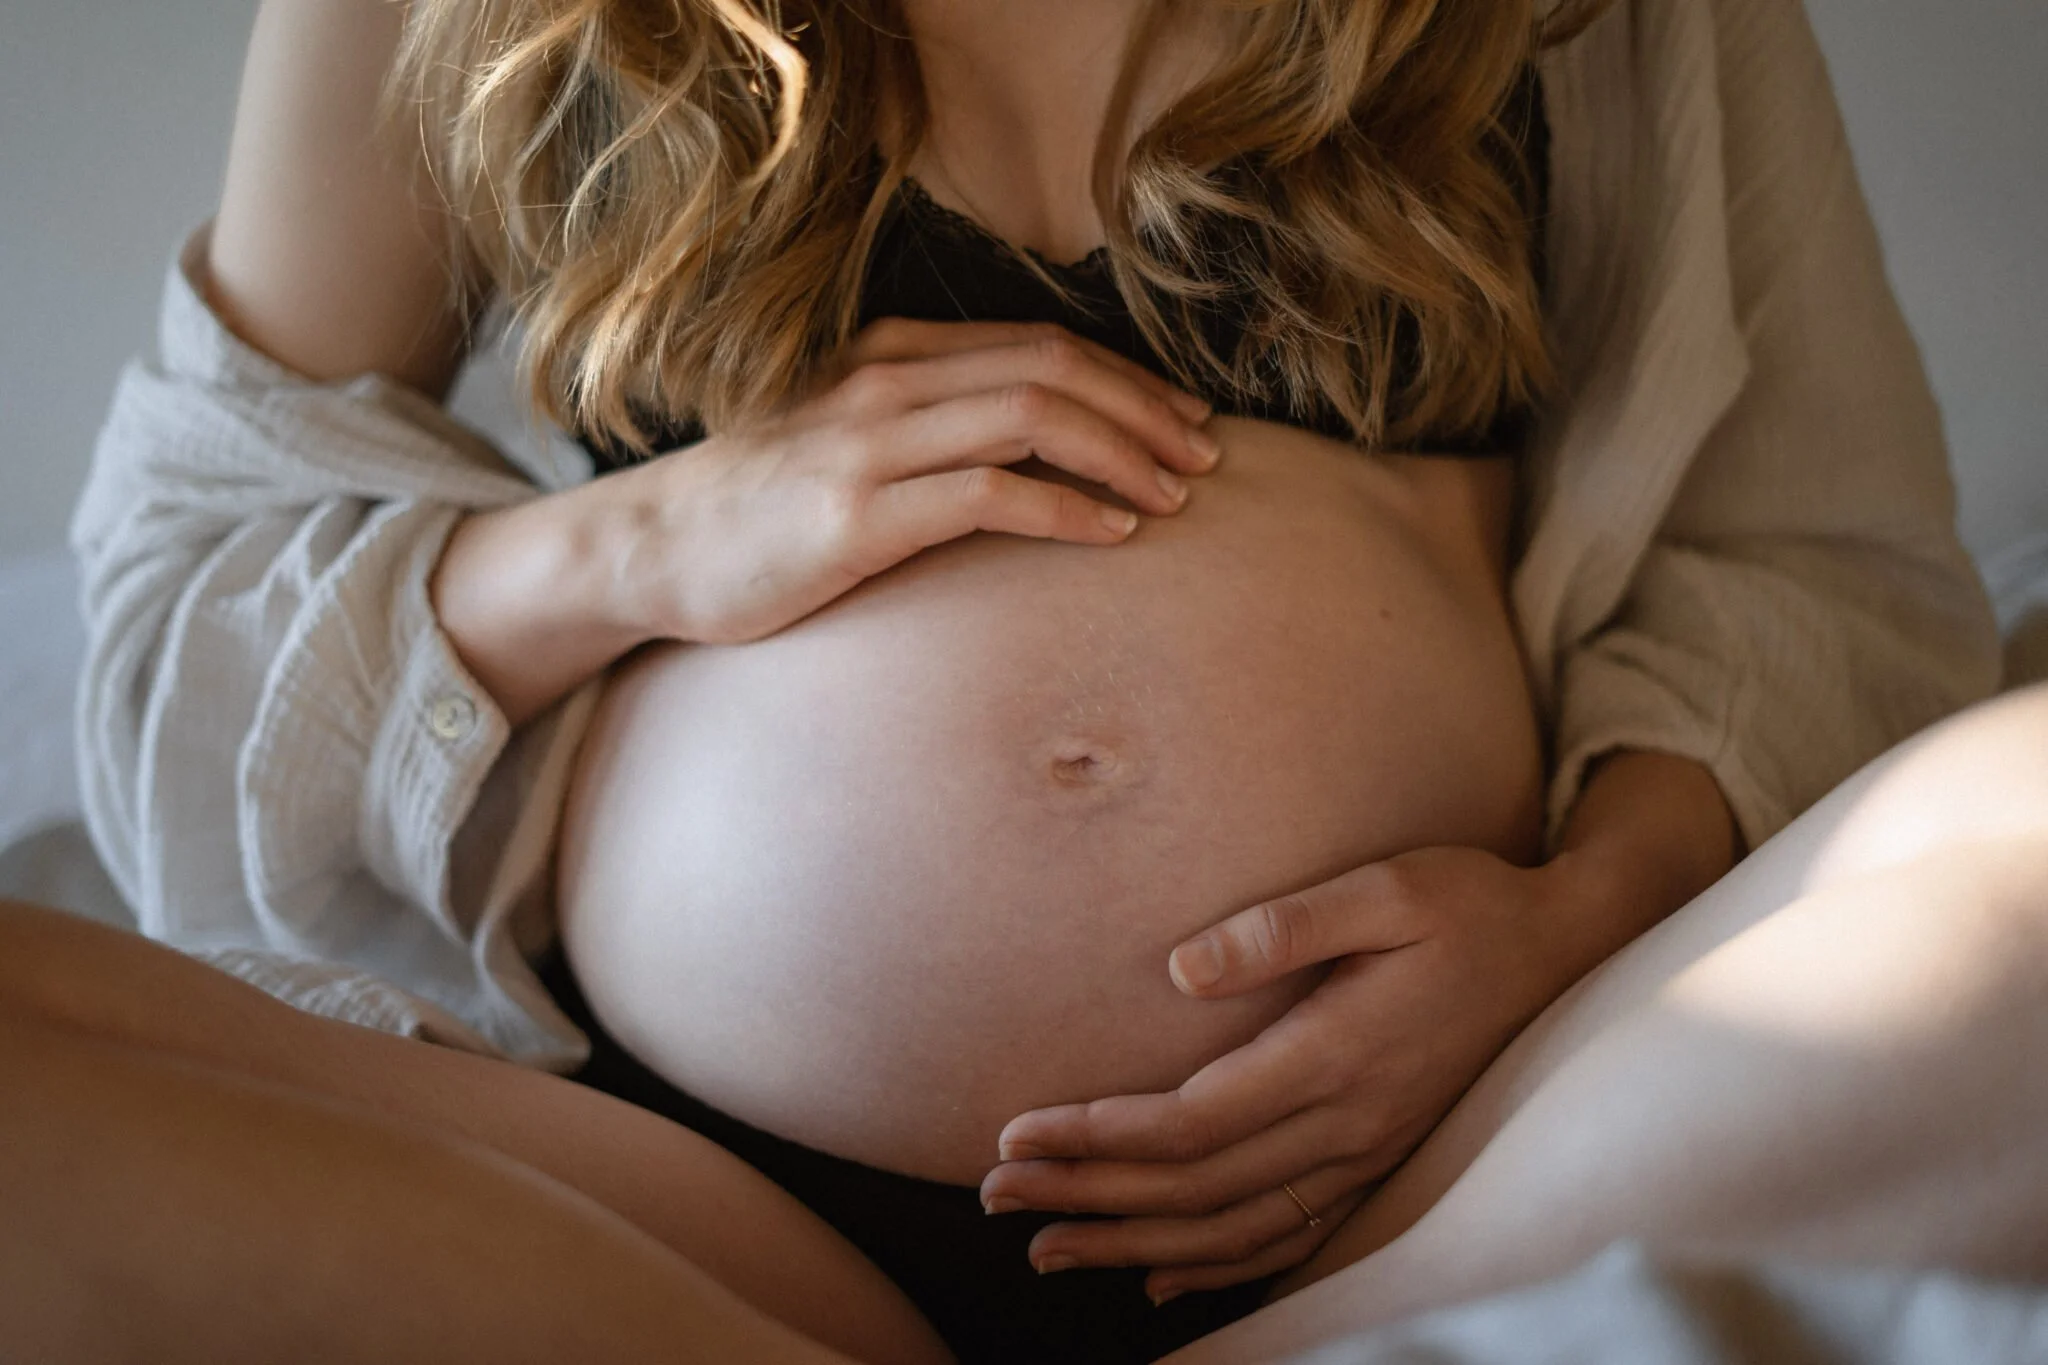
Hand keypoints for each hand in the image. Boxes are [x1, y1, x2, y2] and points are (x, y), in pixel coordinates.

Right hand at [604, 317, 1219, 645]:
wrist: (655, 547)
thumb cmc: (764, 505)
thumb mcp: (851, 437)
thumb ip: (932, 424)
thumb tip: (1039, 447)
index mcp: (894, 352)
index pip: (1041, 345)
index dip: (1129, 378)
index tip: (1184, 418)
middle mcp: (888, 379)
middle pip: (1054, 370)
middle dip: (1147, 411)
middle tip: (1207, 457)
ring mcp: (871, 442)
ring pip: (1033, 419)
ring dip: (1123, 456)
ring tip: (1177, 496)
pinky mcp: (859, 513)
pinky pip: (991, 495)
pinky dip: (1067, 510)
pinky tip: (1114, 533)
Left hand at [979, 845, 1588, 1302]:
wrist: (1568, 949)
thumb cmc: (1468, 903)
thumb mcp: (1385, 887)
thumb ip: (1284, 927)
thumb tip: (1180, 968)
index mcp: (1336, 1056)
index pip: (1192, 1122)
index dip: (1099, 1138)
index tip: (1017, 1137)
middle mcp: (1347, 1124)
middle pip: (1195, 1187)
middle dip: (1088, 1196)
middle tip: (996, 1200)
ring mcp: (1366, 1153)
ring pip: (1233, 1229)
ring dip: (1134, 1243)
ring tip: (1049, 1252)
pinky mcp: (1377, 1160)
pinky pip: (1289, 1237)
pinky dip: (1218, 1265)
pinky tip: (1160, 1277)